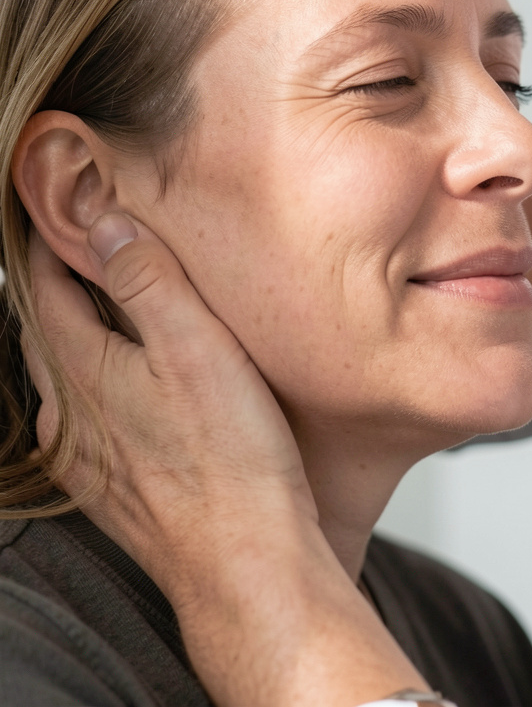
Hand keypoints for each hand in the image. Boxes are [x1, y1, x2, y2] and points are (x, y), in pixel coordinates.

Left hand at [26, 213, 425, 706]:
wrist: (245, 559)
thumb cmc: (230, 458)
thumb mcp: (195, 348)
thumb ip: (146, 280)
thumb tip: (103, 221)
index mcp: (83, 373)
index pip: (44, 291)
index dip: (52, 247)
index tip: (62, 213)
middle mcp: (71, 418)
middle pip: (50, 335)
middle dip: (64, 290)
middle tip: (90, 251)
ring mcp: (89, 460)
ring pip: (71, 379)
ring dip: (85, 338)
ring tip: (117, 310)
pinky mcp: (116, 488)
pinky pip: (94, 419)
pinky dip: (106, 385)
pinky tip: (141, 387)